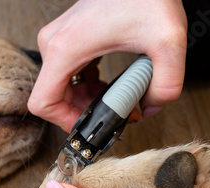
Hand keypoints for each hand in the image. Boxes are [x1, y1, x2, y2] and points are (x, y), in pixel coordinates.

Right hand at [28, 0, 187, 132]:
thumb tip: (151, 108)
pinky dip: (88, 87)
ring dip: (86, 101)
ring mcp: (60, 40)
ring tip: (114, 102)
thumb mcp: (167, 42)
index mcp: (66, 48)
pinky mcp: (71, 38)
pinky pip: (69, 74)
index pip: (42, 103)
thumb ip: (166, 84)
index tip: (89, 128)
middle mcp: (56, 44)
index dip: (64, 123)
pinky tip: (109, 86)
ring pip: (60, 87)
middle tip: (112, 118)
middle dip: (82, 114)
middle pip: (52, 98)